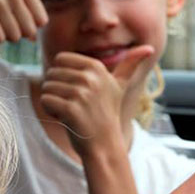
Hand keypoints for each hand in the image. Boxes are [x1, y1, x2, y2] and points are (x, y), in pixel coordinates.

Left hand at [38, 46, 154, 155]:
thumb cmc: (107, 114)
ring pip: (47, 87)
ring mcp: (81, 94)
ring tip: (70, 111)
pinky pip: (45, 100)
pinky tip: (64, 119)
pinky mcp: (71, 109)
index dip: (62, 75)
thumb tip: (149, 48)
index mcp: (96, 67)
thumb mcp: (119, 86)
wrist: (104, 145)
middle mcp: (90, 78)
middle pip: (51, 73)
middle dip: (56, 90)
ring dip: (53, 101)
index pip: (60, 59)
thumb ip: (130, 65)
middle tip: (73, 104)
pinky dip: (50, 111)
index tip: (76, 90)